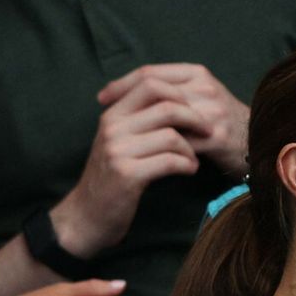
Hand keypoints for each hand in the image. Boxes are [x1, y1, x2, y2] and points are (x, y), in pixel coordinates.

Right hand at [53, 72, 204, 256]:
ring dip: (192, 148)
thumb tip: (177, 101)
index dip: (179, 93)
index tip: (195, 109)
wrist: (88, 214)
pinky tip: (189, 170)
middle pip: (165, 105)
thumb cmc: (112, 178)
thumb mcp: (119, 142)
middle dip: (195, 117)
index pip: (149, 81)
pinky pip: (169, 161)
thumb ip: (139, 121)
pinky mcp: (127, 174)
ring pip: (171, 135)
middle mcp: (113, 126)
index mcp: (113, 114)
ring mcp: (118, 150)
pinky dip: (187, 165)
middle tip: (208, 131)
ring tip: (194, 159)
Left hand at [99, 63, 249, 175]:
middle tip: (103, 118)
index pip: (150, 73)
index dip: (122, 84)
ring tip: (122, 137)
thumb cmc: (225, 126)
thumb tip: (133, 91)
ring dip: (140, 127)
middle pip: (152, 90)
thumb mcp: (203, 99)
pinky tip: (144, 153)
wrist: (261, 147)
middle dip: (123, 103)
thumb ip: (175, 93)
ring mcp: (212, 112)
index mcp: (199, 75)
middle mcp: (206, 89)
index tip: (103, 97)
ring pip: (164, 115)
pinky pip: (179, 140)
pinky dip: (160, 146)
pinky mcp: (216, 136)